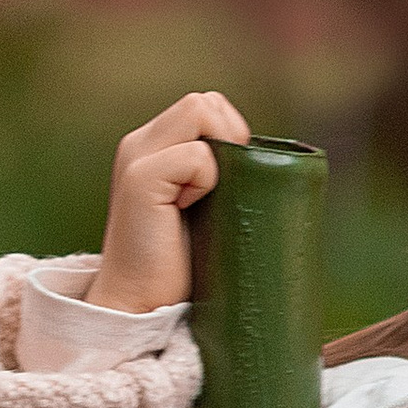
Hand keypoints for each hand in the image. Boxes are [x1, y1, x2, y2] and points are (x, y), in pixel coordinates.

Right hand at [86, 90, 249, 311]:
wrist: (141, 305)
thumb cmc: (183, 264)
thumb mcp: (202, 205)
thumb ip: (216, 173)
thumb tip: (271, 160)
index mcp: (152, 145)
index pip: (207, 106)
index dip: (231, 133)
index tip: (232, 180)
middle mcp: (139, 144)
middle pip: (206, 102)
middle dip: (232, 135)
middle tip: (225, 188)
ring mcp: (136, 158)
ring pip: (201, 110)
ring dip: (221, 153)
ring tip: (206, 198)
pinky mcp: (140, 180)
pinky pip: (197, 156)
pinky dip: (207, 180)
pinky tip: (188, 211)